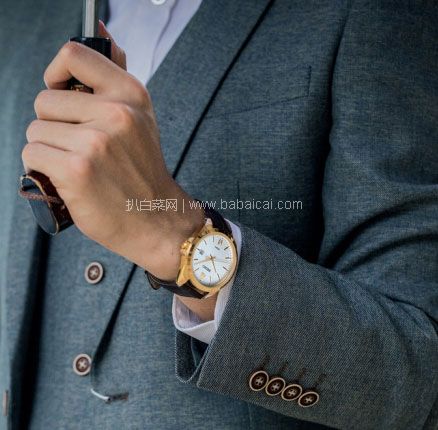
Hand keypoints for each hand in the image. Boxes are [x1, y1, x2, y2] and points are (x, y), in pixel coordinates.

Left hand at [22, 23, 203, 279]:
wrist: (156, 218)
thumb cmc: (142, 172)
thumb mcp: (140, 119)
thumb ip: (114, 80)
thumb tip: (100, 30)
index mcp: (131, 95)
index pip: (73, 54)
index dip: (56, 73)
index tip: (61, 92)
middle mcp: (115, 113)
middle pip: (45, 101)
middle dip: (54, 126)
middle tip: (81, 147)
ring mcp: (95, 141)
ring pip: (36, 131)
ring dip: (49, 150)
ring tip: (78, 165)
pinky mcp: (76, 169)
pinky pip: (32, 155)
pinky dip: (43, 170)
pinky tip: (68, 180)